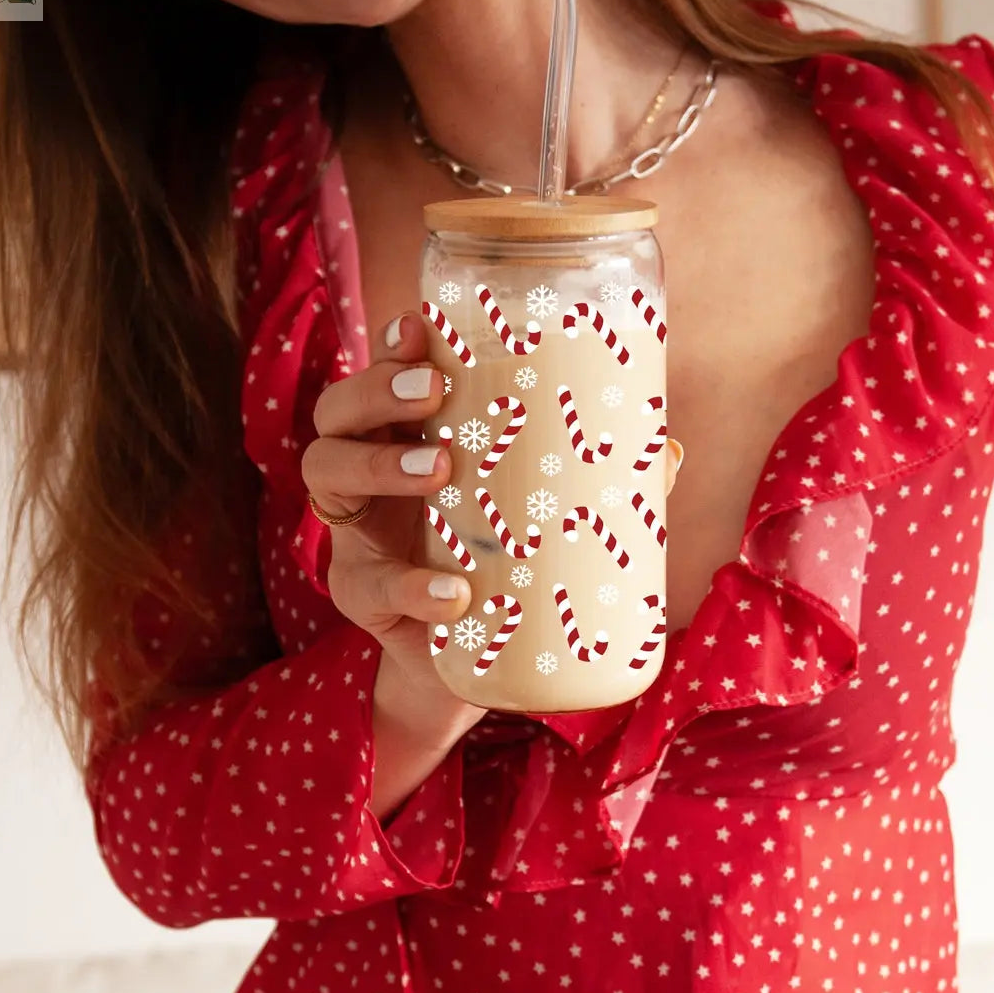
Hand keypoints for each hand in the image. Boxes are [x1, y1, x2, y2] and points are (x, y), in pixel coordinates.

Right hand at [303, 311, 685, 719]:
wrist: (473, 665)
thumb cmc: (505, 569)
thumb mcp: (540, 520)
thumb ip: (597, 484)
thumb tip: (668, 449)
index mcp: (409, 441)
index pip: (383, 380)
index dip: (393, 349)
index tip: (421, 326)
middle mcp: (369, 477)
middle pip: (337, 412)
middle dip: (377, 389)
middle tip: (434, 392)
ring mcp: (355, 535)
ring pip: (325, 474)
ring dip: (376, 462)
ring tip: (438, 469)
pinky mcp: (359, 596)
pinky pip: (367, 583)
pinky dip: (411, 586)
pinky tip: (453, 592)